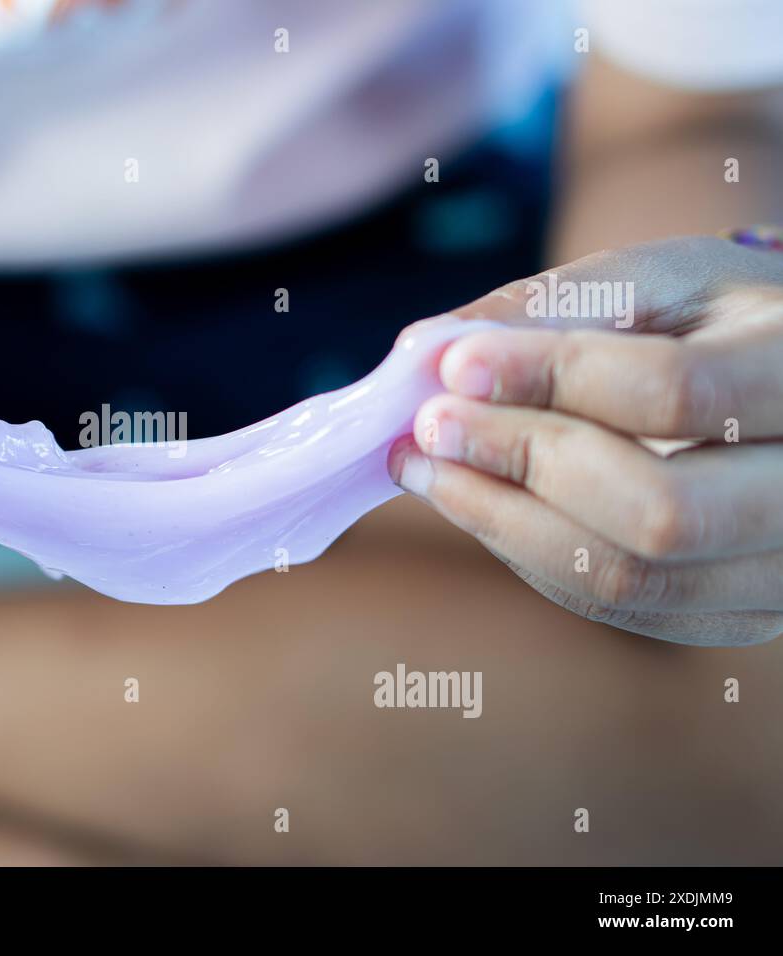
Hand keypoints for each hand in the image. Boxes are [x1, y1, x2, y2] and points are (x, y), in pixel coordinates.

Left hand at [389, 235, 782, 644]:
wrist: (780, 394)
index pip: (677, 391)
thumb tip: (428, 350)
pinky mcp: (737, 616)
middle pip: (659, 512)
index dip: (552, 378)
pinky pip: (613, 605)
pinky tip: (474, 499)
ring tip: (425, 465)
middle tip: (428, 426)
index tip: (454, 364)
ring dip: (500, 521)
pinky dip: (526, 551)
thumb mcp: (662, 281)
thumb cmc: (716, 322)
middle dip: (522, 464)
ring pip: (629, 578)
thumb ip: (556, 306)